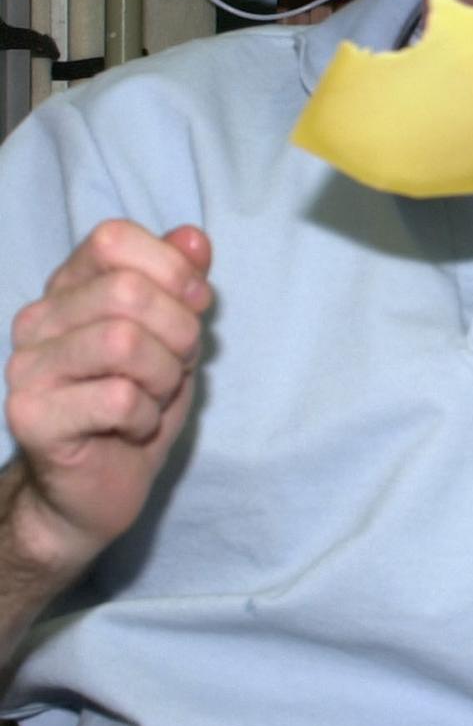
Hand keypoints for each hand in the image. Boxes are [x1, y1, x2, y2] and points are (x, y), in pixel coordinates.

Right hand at [3, 221, 213, 580]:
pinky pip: (117, 397)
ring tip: (152, 398)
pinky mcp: (28, 415)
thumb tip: (193, 238)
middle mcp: (36, 320)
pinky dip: (146, 415)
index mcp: (68, 289)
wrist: (99, 487)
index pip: (113, 238)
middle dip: (178, 331)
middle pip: (127, 291)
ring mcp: (25, 368)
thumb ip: (183, 281)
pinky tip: (132, 428)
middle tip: (175, 366)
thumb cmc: (139, 403)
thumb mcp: (175, 333)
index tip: (194, 305)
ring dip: (163, 376)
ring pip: (124, 342)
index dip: (171, 269)